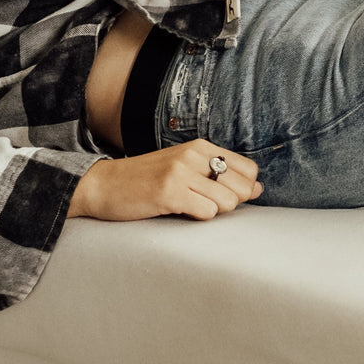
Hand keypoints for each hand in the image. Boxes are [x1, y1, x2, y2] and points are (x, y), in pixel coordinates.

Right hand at [68, 140, 262, 220]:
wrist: (104, 185)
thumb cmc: (147, 180)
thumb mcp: (185, 168)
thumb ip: (220, 175)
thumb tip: (259, 188)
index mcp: (201, 146)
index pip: (249, 169)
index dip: (244, 189)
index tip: (224, 196)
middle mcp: (193, 155)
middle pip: (242, 187)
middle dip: (230, 203)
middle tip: (203, 204)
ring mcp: (181, 172)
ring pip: (227, 201)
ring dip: (212, 212)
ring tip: (189, 207)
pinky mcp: (169, 192)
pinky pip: (206, 212)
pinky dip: (198, 217)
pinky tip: (180, 211)